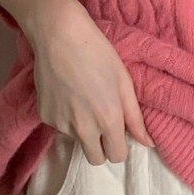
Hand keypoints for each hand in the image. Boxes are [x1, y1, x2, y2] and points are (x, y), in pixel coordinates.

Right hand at [0, 0, 156, 164]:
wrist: (60, 36)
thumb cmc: (99, 54)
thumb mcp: (124, 82)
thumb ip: (136, 118)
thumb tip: (148, 144)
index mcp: (109, 121)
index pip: (117, 157)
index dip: (119, 146)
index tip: (118, 132)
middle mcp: (84, 129)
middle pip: (95, 158)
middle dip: (101, 147)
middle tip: (101, 122)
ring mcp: (61, 124)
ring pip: (77, 141)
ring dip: (82, 130)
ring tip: (82, 98)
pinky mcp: (45, 116)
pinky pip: (60, 126)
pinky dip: (65, 117)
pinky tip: (67, 93)